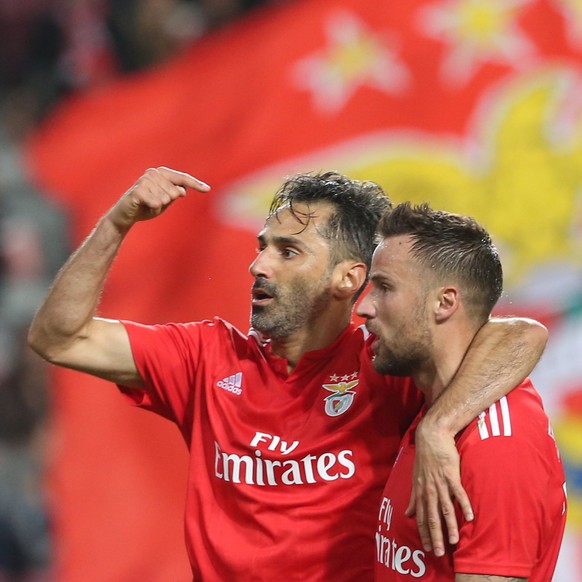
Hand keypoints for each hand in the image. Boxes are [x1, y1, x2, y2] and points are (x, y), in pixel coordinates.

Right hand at [108, 167, 210, 229]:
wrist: (126, 215)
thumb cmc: (147, 206)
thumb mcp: (166, 200)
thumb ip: (175, 194)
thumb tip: (182, 190)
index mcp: (161, 173)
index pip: (182, 178)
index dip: (196, 184)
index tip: (208, 189)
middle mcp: (153, 173)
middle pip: (175, 192)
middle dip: (167, 202)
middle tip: (154, 203)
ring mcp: (145, 181)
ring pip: (166, 198)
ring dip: (159, 207)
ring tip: (148, 205)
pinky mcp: (138, 191)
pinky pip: (156, 203)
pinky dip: (153, 209)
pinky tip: (145, 207)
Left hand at [405, 418, 473, 556]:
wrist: (432, 435)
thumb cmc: (424, 457)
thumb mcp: (415, 477)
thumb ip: (413, 497)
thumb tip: (407, 513)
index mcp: (420, 491)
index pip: (421, 516)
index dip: (424, 532)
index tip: (428, 548)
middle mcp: (428, 489)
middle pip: (431, 517)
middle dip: (435, 536)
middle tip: (439, 553)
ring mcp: (440, 482)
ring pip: (445, 508)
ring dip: (450, 526)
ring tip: (454, 541)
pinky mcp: (451, 474)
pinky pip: (458, 493)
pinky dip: (464, 505)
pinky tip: (470, 517)